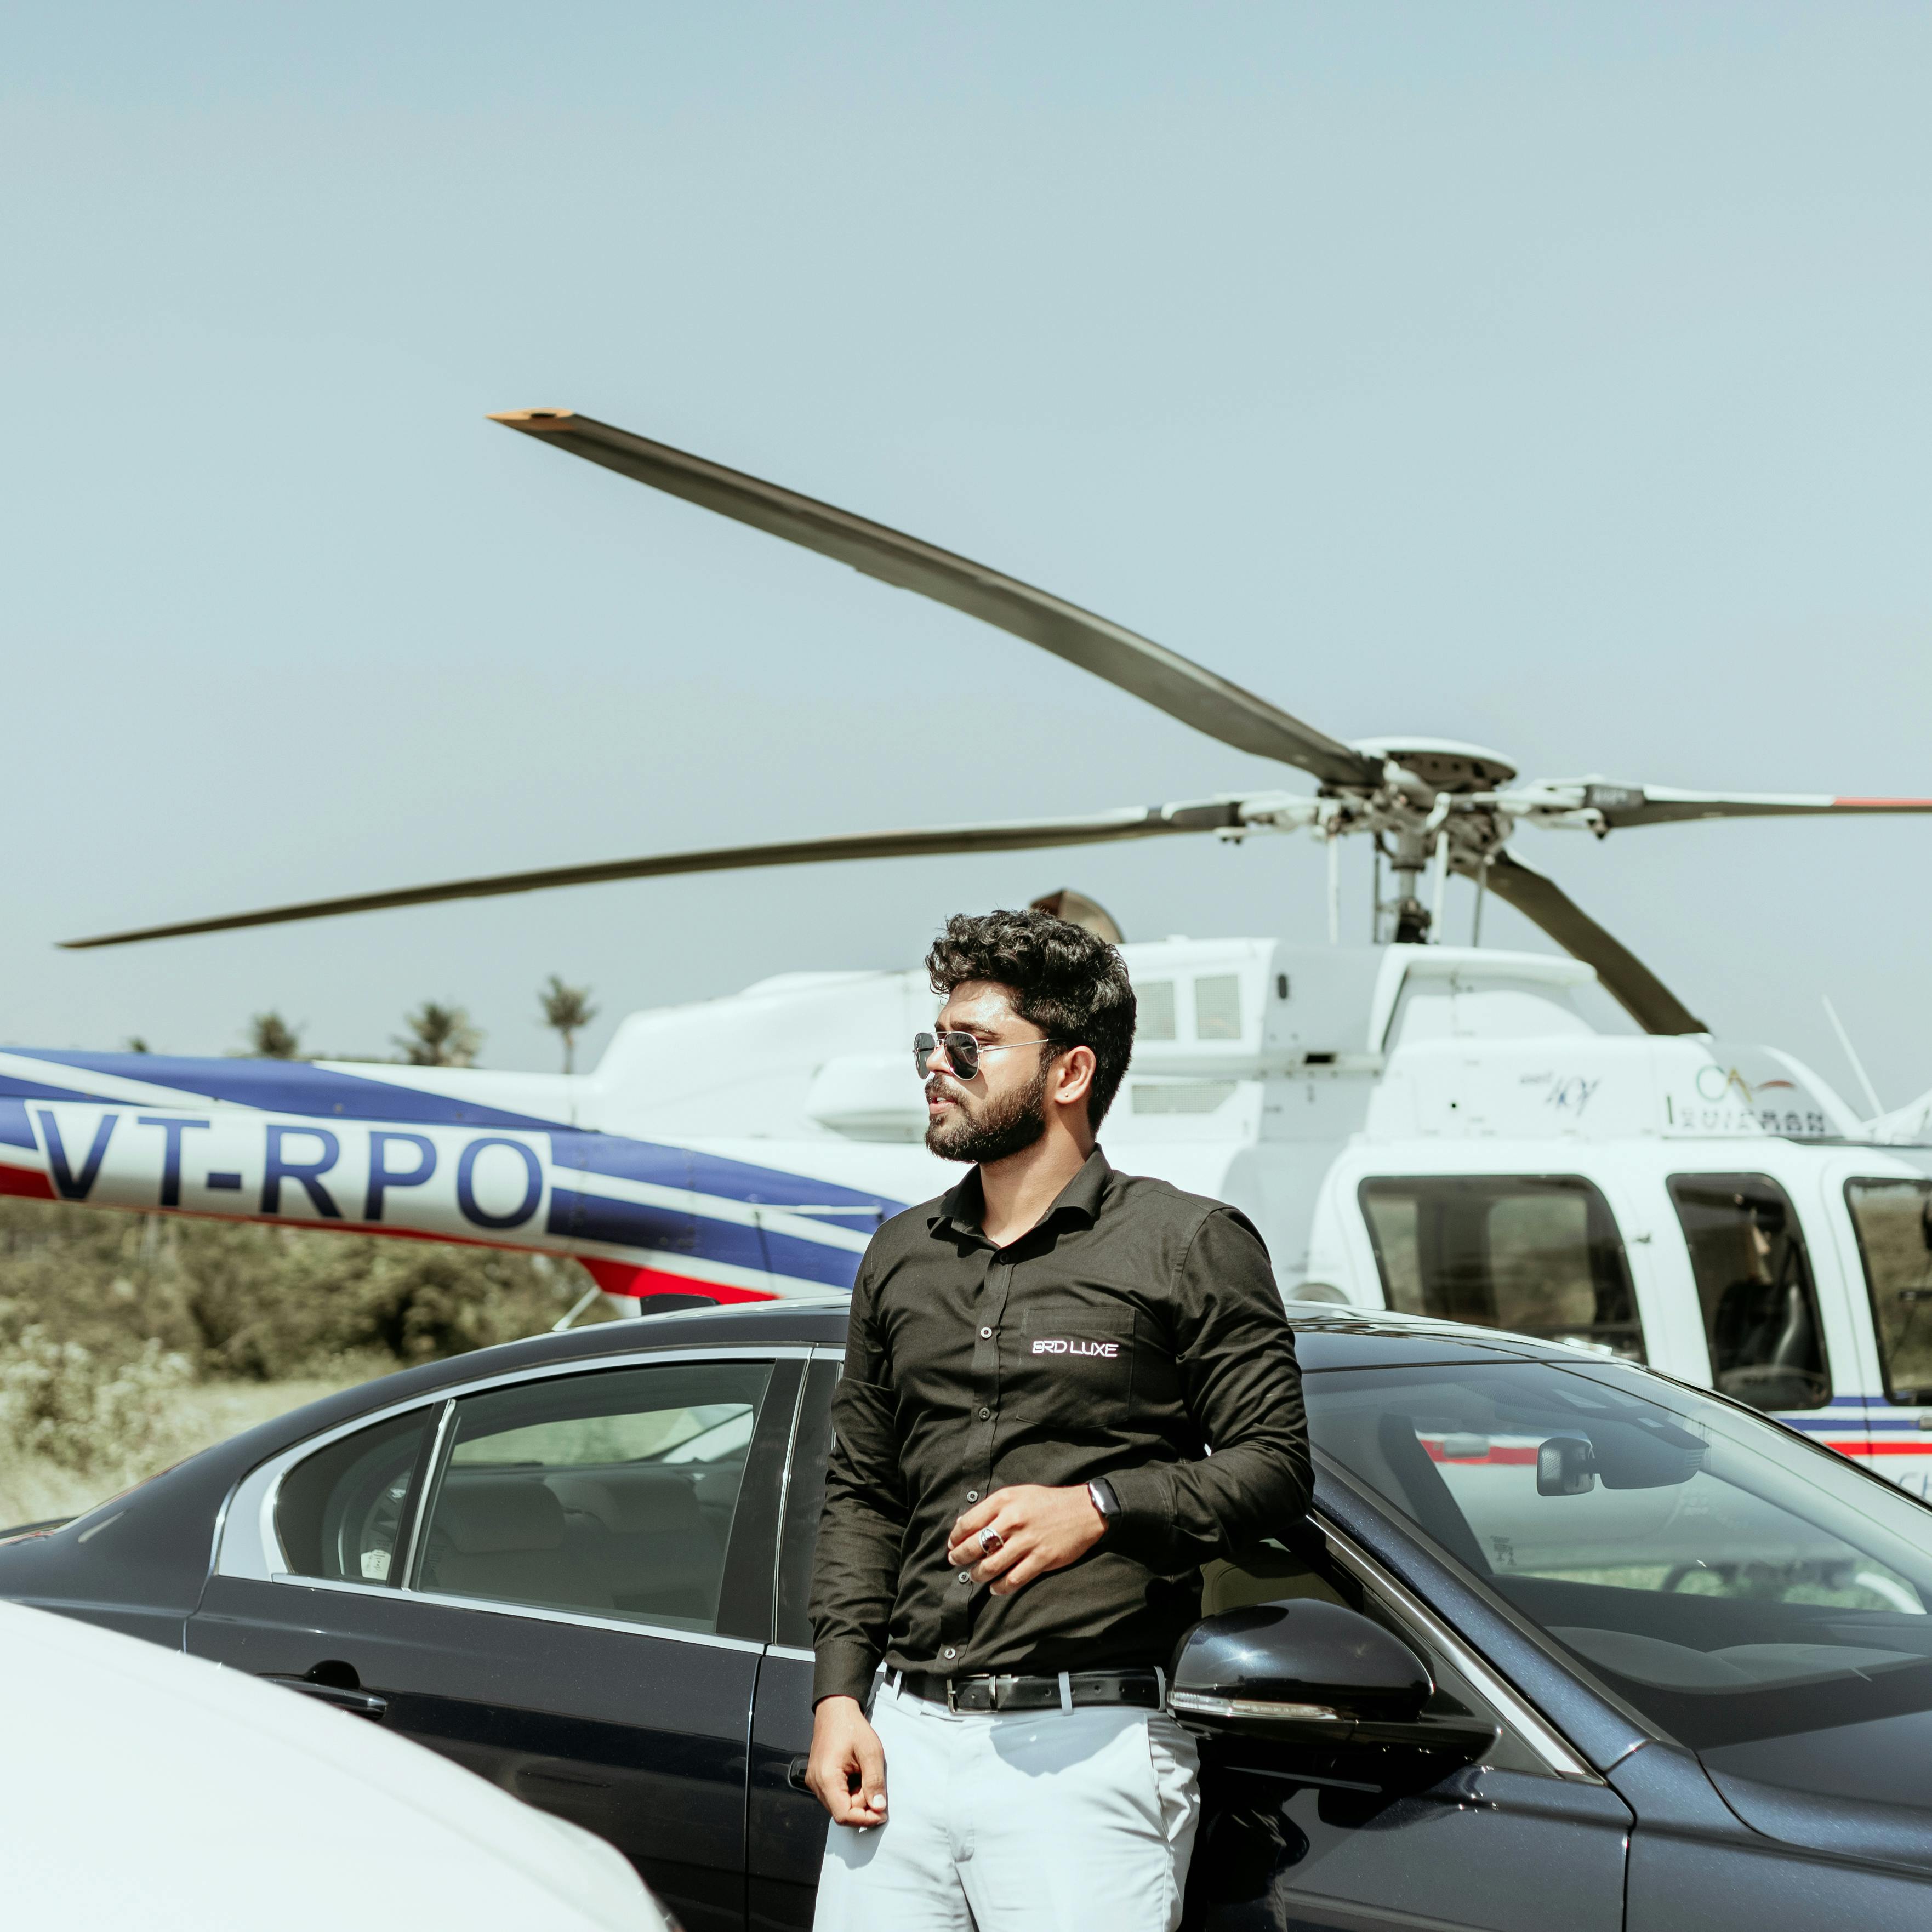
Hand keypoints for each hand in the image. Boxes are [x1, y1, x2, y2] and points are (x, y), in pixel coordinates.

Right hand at [807, 1695, 887, 1827]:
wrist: (835, 1710)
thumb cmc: (851, 1726)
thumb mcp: (871, 1752)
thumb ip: (875, 1782)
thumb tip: (878, 1807)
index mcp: (826, 1778)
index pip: (843, 1815)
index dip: (864, 1819)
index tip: (881, 1814)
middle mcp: (816, 1783)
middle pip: (841, 1811)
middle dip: (862, 1806)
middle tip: (876, 1787)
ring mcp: (815, 1781)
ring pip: (838, 1804)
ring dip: (856, 1798)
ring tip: (865, 1775)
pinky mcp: (818, 1778)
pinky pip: (834, 1795)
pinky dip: (849, 1791)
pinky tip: (856, 1775)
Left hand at [945, 1484, 1107, 1596]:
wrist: (1084, 1509)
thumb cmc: (1047, 1502)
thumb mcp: (1018, 1494)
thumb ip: (992, 1508)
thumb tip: (963, 1524)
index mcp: (1005, 1501)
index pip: (968, 1522)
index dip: (955, 1537)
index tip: (951, 1545)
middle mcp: (1013, 1519)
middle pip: (975, 1545)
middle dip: (960, 1557)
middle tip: (955, 1563)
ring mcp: (1028, 1541)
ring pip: (991, 1565)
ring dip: (978, 1574)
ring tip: (975, 1576)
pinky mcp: (1042, 1559)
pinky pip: (1013, 1579)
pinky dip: (1000, 1587)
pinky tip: (995, 1588)